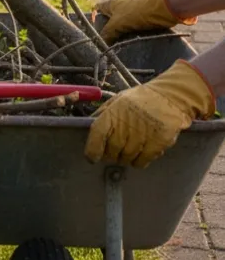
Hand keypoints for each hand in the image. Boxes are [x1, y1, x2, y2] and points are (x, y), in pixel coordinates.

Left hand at [84, 60, 215, 166]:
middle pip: (112, 150)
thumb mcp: (118, 100)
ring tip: (126, 153)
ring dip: (124, 159)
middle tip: (112, 154)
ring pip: (127, 157)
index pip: (97, 135)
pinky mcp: (158, 143)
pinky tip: (139, 156)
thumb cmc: (141, 99)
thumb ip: (103, 113)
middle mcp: (125, 125)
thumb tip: (89, 125)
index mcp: (113, 113)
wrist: (170, 96)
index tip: (92, 157)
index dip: (93, 149)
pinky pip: (143, 160)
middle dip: (110, 156)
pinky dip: (139, 162)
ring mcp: (142, 135)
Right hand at [94, 0, 193, 41]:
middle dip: (109, 29)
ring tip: (119, 43)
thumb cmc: (135, 13)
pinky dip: (132, 33)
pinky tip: (131, 41)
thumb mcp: (116, 24)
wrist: (161, 9)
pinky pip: (133, 26)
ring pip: (123, 23)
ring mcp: (133, 10)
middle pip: (110, 18)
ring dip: (121, 33)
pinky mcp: (143, 16)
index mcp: (112, 3)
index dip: (94, 18)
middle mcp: (121, 5)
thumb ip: (107, 33)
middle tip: (107, 41)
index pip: (97, 9)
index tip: (94, 31)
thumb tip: (100, 42)